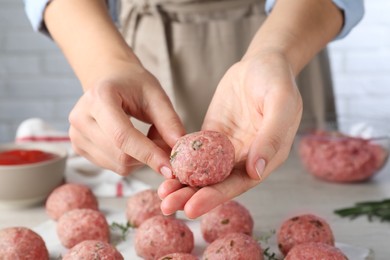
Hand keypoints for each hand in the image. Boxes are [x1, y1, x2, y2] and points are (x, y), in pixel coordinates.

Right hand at [68, 61, 184, 175]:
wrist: (108, 78)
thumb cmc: (133, 84)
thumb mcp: (156, 95)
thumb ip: (169, 121)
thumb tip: (179, 148)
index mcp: (99, 98)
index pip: (123, 136)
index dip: (148, 154)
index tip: (171, 168)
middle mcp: (81, 118)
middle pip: (121, 155)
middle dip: (149, 155)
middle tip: (164, 141)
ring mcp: (76, 135)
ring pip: (119, 165)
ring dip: (141, 159)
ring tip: (147, 136)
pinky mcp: (79, 148)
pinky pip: (113, 166)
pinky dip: (131, 160)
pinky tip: (133, 142)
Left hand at [158, 52, 302, 217]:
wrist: (261, 62)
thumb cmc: (277, 80)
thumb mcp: (281, 103)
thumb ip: (272, 136)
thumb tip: (256, 171)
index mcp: (266, 157)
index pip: (239, 183)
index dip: (216, 197)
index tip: (192, 208)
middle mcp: (246, 157)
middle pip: (217, 183)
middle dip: (192, 196)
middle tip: (167, 207)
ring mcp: (227, 148)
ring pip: (203, 171)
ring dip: (183, 183)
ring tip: (161, 194)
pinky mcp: (212, 136)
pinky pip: (195, 151)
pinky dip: (181, 161)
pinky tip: (164, 167)